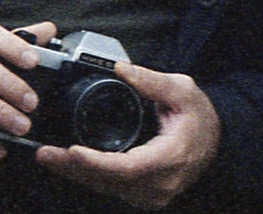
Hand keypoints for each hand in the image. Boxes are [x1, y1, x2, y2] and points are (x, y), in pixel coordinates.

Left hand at [36, 62, 219, 208]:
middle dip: (73, 168)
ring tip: (48, 157)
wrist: (217, 141)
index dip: (96, 162)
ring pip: (107, 188)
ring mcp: (153, 194)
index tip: (72, 150)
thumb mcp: (182, 90)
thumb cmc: (201, 117)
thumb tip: (121, 68)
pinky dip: (89, 177)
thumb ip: (151, 80)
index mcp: (171, 157)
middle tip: (45, 153)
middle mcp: (161, 182)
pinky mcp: (145, 195)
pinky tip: (69, 165)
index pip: (127, 167)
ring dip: (76, 174)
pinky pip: (112, 189)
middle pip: (110, 182)